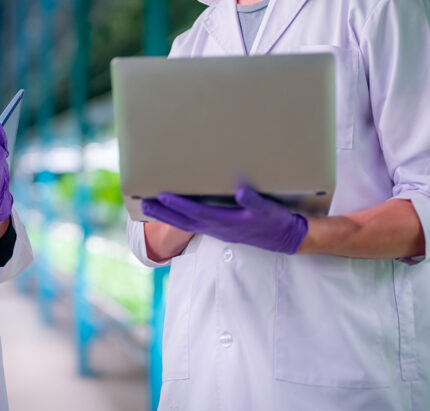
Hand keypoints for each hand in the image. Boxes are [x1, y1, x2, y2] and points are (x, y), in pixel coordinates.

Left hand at [141, 185, 307, 254]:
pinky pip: (193, 225)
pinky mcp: (219, 230)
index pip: (197, 213)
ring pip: (186, 225)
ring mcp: (217, 231)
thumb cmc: (276, 221)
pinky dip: (178, 219)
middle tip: (144, 202)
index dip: (179, 205)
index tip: (163, 196)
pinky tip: (171, 213)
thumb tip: (241, 192)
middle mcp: (217, 229)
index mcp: (226, 223)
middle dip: (163, 212)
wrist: (284, 238)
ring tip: (149, 207)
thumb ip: (255, 201)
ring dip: (166, 216)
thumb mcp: (269, 210)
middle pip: (184, 222)